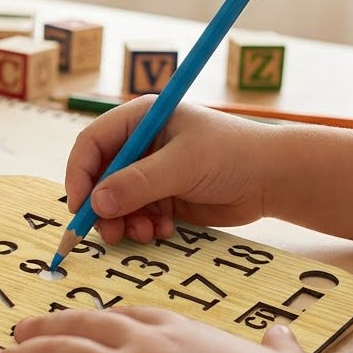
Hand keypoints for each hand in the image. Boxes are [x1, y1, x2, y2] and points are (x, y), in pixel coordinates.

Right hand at [65, 97, 273, 244]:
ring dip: (124, 222)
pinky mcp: (164, 197)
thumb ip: (138, 183)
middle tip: (111, 232)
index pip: (93, 142)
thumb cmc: (232, 154)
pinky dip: (144, 227)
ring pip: (116, 202)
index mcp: (141, 119)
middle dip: (102, 206)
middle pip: (100, 176)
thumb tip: (96, 203)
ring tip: (146, 234)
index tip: (79, 205)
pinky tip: (165, 230)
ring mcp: (152, 172)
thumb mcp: (183, 164)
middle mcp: (141, 144)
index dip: (80, 173)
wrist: (272, 178)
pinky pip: (138, 216)